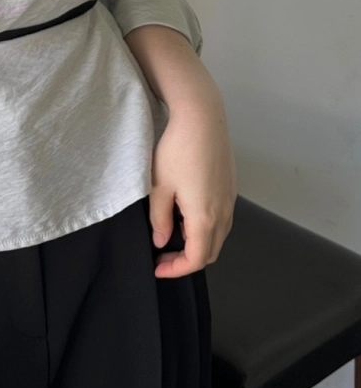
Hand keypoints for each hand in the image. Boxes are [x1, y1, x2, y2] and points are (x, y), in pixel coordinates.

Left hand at [149, 92, 236, 277]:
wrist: (202, 118)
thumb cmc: (177, 150)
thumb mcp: (159, 186)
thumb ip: (160, 219)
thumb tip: (161, 240)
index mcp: (205, 217)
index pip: (197, 259)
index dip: (176, 269)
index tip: (158, 267)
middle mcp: (224, 212)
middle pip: (211, 251)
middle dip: (188, 260)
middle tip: (163, 255)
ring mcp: (230, 199)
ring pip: (219, 235)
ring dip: (199, 243)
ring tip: (174, 234)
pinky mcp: (230, 185)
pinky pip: (223, 218)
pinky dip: (207, 227)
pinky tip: (188, 214)